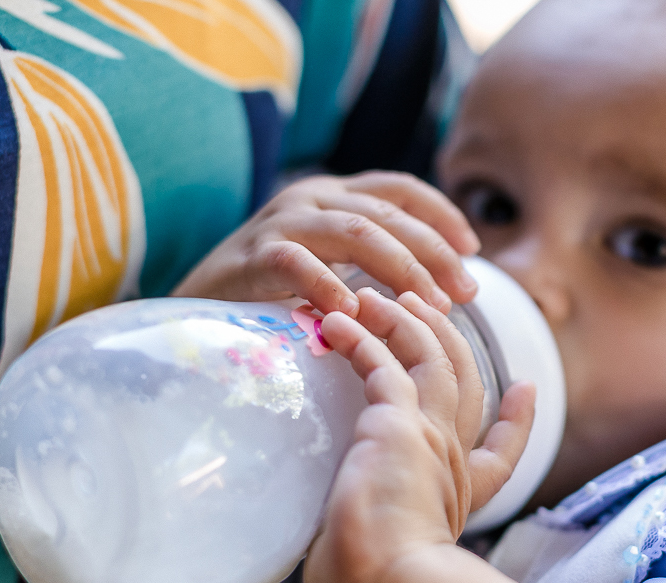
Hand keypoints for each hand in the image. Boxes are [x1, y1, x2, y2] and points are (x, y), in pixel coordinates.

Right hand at [173, 172, 480, 314]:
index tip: (471, 250)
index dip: (440, 214)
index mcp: (333, 196)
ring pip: (355, 232)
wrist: (194, 307)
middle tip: (465, 293)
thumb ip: (371, 265)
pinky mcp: (252, 256)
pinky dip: (327, 284)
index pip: (399, 188)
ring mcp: (281, 223)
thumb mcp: (328, 265)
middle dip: (434, 253)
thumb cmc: (273, 295)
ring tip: (429, 305)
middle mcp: (310, 198)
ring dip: (400, 269)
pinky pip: (296, 263)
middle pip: (388, 215)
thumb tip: (439, 289)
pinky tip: (352, 310)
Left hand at [303, 288, 534, 582]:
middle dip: (451, 340)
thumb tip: (334, 564)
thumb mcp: (381, 565)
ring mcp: (433, 437)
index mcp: (460, 499)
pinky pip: (384, 361)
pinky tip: (338, 322)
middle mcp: (454, 462)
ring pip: (433, 358)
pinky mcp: (400, 421)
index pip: (500, 454)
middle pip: (468, 383)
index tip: (524, 392)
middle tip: (432, 307)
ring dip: (408, 320)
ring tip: (376, 295)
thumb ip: (368, 549)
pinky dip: (362, 336)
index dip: (516, 420)